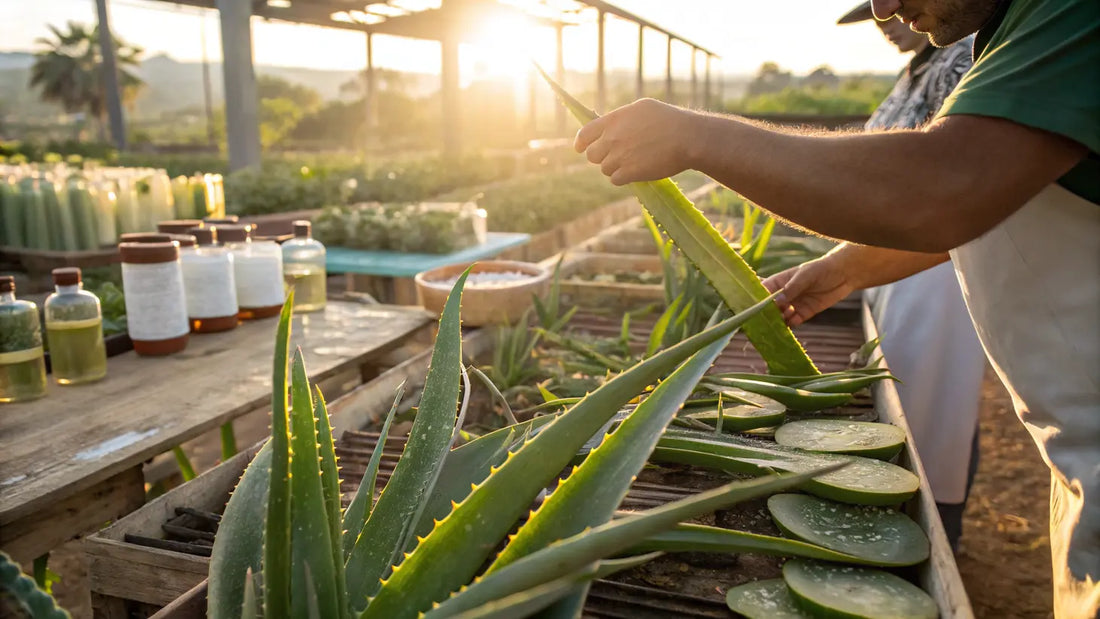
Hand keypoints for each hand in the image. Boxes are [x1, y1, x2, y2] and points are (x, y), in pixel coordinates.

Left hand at [574, 98, 700, 184]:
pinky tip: (635, 171)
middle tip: (616, 156)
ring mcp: (619, 156)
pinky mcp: (629, 173)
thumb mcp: (641, 108)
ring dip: (615, 168)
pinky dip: (623, 178)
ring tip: (632, 162)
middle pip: (592, 155)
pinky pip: (615, 180)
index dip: (581, 143)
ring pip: (605, 169)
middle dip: (601, 157)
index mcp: (613, 120)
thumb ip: (621, 117)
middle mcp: (612, 138)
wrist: (686, 137)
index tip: (581, 148)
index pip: (584, 134)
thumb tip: (609, 124)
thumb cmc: (669, 119)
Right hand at [762, 254, 855, 326]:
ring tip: (787, 314)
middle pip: (769, 308)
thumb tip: (776, 302)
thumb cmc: (821, 269)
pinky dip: (791, 323)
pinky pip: (793, 322)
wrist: (844, 274)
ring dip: (780, 319)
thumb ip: (791, 289)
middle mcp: (784, 295)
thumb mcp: (805, 276)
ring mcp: (793, 305)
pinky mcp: (804, 313)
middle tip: (767, 318)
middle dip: (767, 314)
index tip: (752, 308)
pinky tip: (794, 319)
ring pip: (780, 317)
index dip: (756, 300)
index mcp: (779, 282)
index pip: (762, 292)